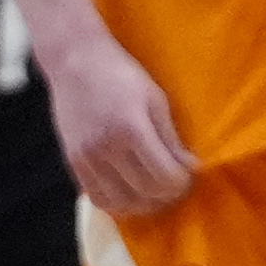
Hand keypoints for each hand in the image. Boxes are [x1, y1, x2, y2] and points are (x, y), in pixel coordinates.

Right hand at [45, 30, 193, 212]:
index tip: (187, 174)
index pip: (165, 176)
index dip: (182, 182)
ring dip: (144, 204)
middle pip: (146, 192)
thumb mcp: (155, 99)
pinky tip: (129, 193)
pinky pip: (98, 199)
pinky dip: (118, 204)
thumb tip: (192, 168)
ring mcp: (87, 158)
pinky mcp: (73, 162)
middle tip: (175, 184)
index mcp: (132, 129)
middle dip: (168, 194)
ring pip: (122, 203)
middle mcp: (107, 148)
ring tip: (154, 192)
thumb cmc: (121, 74)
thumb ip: (171, 138)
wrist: (75, 61)